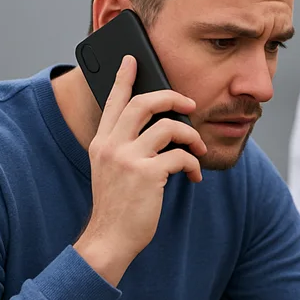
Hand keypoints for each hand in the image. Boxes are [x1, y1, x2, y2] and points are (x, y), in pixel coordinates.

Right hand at [74, 56, 207, 284]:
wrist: (110, 239)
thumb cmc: (117, 207)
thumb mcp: (112, 171)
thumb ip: (126, 149)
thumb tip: (161, 130)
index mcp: (101, 142)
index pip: (114, 102)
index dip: (124, 78)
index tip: (133, 60)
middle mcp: (111, 145)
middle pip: (144, 103)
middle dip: (171, 97)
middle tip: (189, 103)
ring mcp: (127, 158)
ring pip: (168, 127)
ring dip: (190, 135)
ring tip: (198, 148)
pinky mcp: (147, 174)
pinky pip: (180, 157)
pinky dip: (192, 164)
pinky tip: (193, 177)